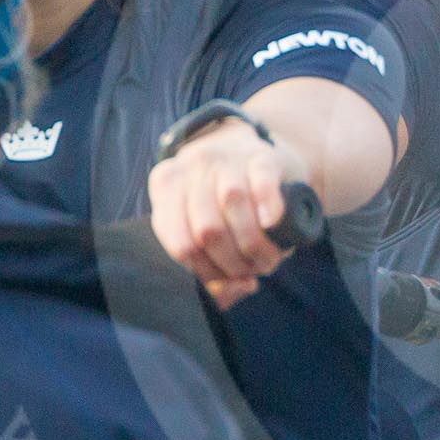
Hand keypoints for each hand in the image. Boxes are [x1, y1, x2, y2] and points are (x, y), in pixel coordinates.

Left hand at [147, 118, 310, 307]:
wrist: (251, 147)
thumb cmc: (224, 200)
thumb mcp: (205, 223)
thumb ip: (210, 267)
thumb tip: (233, 292)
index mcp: (166, 186)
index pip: (179, 243)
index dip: (206, 272)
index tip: (226, 280)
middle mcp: (192, 167)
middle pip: (207, 230)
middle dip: (233, 263)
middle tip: (250, 272)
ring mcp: (227, 158)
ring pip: (233, 206)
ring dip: (254, 246)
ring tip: (266, 260)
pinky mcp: (262, 155)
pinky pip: (262, 185)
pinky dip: (269, 210)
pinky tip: (272, 225)